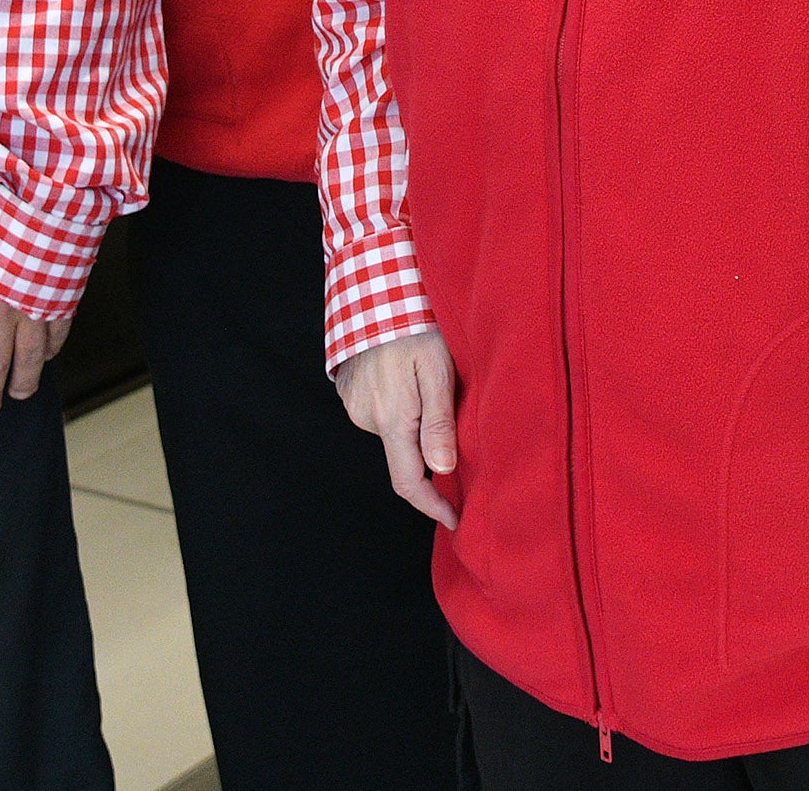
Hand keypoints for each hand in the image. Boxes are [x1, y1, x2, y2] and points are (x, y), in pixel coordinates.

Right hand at [331, 329, 460, 526]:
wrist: (376, 288)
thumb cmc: (415, 325)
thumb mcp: (438, 370)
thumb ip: (439, 422)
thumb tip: (442, 470)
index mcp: (392, 419)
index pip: (409, 481)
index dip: (432, 506)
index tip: (455, 520)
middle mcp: (367, 418)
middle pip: (405, 453)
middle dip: (430, 450)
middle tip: (458, 419)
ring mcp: (355, 404)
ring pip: (394, 430)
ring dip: (415, 421)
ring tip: (433, 385)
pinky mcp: (350, 389)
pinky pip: (380, 411)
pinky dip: (400, 405)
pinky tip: (410, 378)